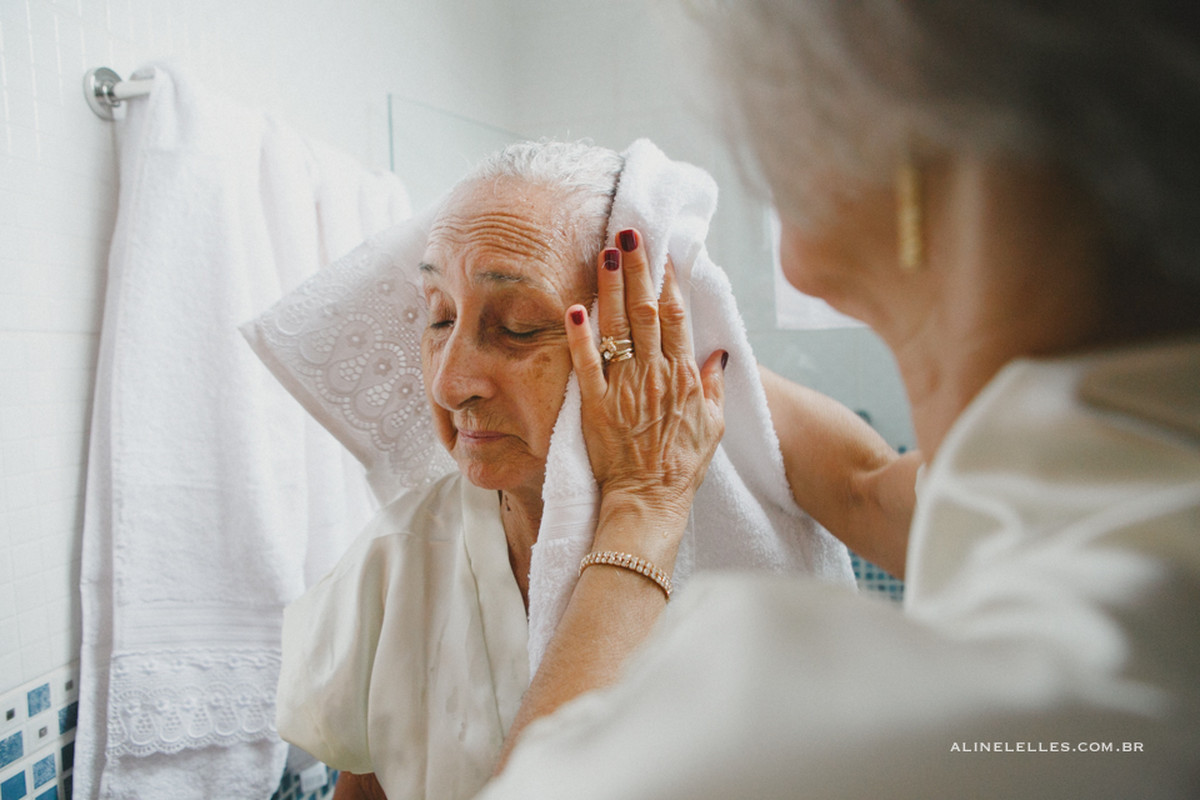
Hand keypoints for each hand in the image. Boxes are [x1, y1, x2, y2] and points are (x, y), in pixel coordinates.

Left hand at [564, 228, 726, 560]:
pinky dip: (580, 337)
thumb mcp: (712, 425)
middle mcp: (655, 375)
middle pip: (646, 310)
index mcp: (684, 376)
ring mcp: (625, 389)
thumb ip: (713, 386)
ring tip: (605, 252)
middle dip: (638, 268)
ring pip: (618, 328)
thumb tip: (719, 355)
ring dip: (611, 287)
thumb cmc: (681, 466)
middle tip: (628, 233)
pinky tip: (574, 308)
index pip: (676, 316)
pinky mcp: (596, 406)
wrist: (650, 501)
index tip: (662, 252)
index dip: (667, 280)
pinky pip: (586, 366)